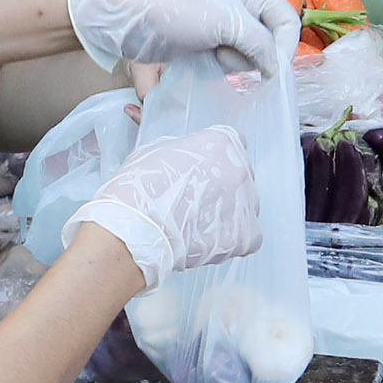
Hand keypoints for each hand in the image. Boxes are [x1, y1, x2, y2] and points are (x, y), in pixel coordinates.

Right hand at [66, 124, 261, 289]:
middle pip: (240, 175)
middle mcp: (239, 169)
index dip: (216, 158)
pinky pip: (248, 237)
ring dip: (227, 213)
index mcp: (220, 142)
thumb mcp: (157, 149)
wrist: (134, 231)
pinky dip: (232, 240)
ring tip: (198, 224)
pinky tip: (208, 239)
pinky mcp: (246, 236)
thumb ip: (185, 149)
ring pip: (246, 206)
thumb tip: (190, 156)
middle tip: (196, 200)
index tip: (205, 170)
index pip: (232, 144)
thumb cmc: (138, 190)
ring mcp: (246, 203)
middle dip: (223, 186)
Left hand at [68, 0, 297, 73]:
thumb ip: (260, 44)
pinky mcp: (205, 44)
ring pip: (246, 56)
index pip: (286, 19)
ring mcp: (221, 26)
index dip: (286, 46)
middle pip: (268, 40)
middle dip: (252, 54)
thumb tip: (275, 69)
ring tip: (210, 55)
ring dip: (231, 63)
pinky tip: (203, 62)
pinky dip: (218, 68)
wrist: (128, 21)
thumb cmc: (177, 13)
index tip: (276, 70)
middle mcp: (239, 4)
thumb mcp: (227, 22)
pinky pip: (225, 63)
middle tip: (227, 53)